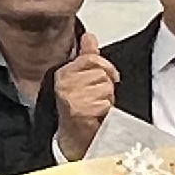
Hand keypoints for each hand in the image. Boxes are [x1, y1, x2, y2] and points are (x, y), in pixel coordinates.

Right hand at [48, 25, 114, 160]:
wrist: (74, 137)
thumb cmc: (80, 108)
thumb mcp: (82, 78)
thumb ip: (87, 56)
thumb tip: (89, 36)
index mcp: (63, 72)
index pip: (92, 58)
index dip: (106, 67)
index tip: (111, 76)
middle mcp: (64, 83)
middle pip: (101, 73)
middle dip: (106, 86)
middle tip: (98, 97)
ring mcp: (70, 96)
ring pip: (105, 87)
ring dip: (107, 98)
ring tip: (96, 106)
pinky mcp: (79, 109)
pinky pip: (105, 102)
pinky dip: (105, 110)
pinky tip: (96, 115)